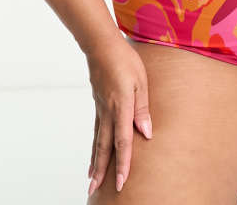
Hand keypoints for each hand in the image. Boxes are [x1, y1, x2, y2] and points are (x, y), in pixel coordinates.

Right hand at [85, 37, 152, 195]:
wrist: (101, 46)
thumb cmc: (125, 60)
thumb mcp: (141, 80)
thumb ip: (142, 108)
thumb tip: (146, 133)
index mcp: (121, 106)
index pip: (122, 140)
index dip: (123, 163)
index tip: (122, 182)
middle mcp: (107, 111)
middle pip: (104, 146)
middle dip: (102, 171)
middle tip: (97, 191)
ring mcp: (100, 108)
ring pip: (97, 141)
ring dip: (94, 162)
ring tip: (91, 181)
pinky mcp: (98, 104)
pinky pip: (95, 130)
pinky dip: (93, 146)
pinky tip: (93, 154)